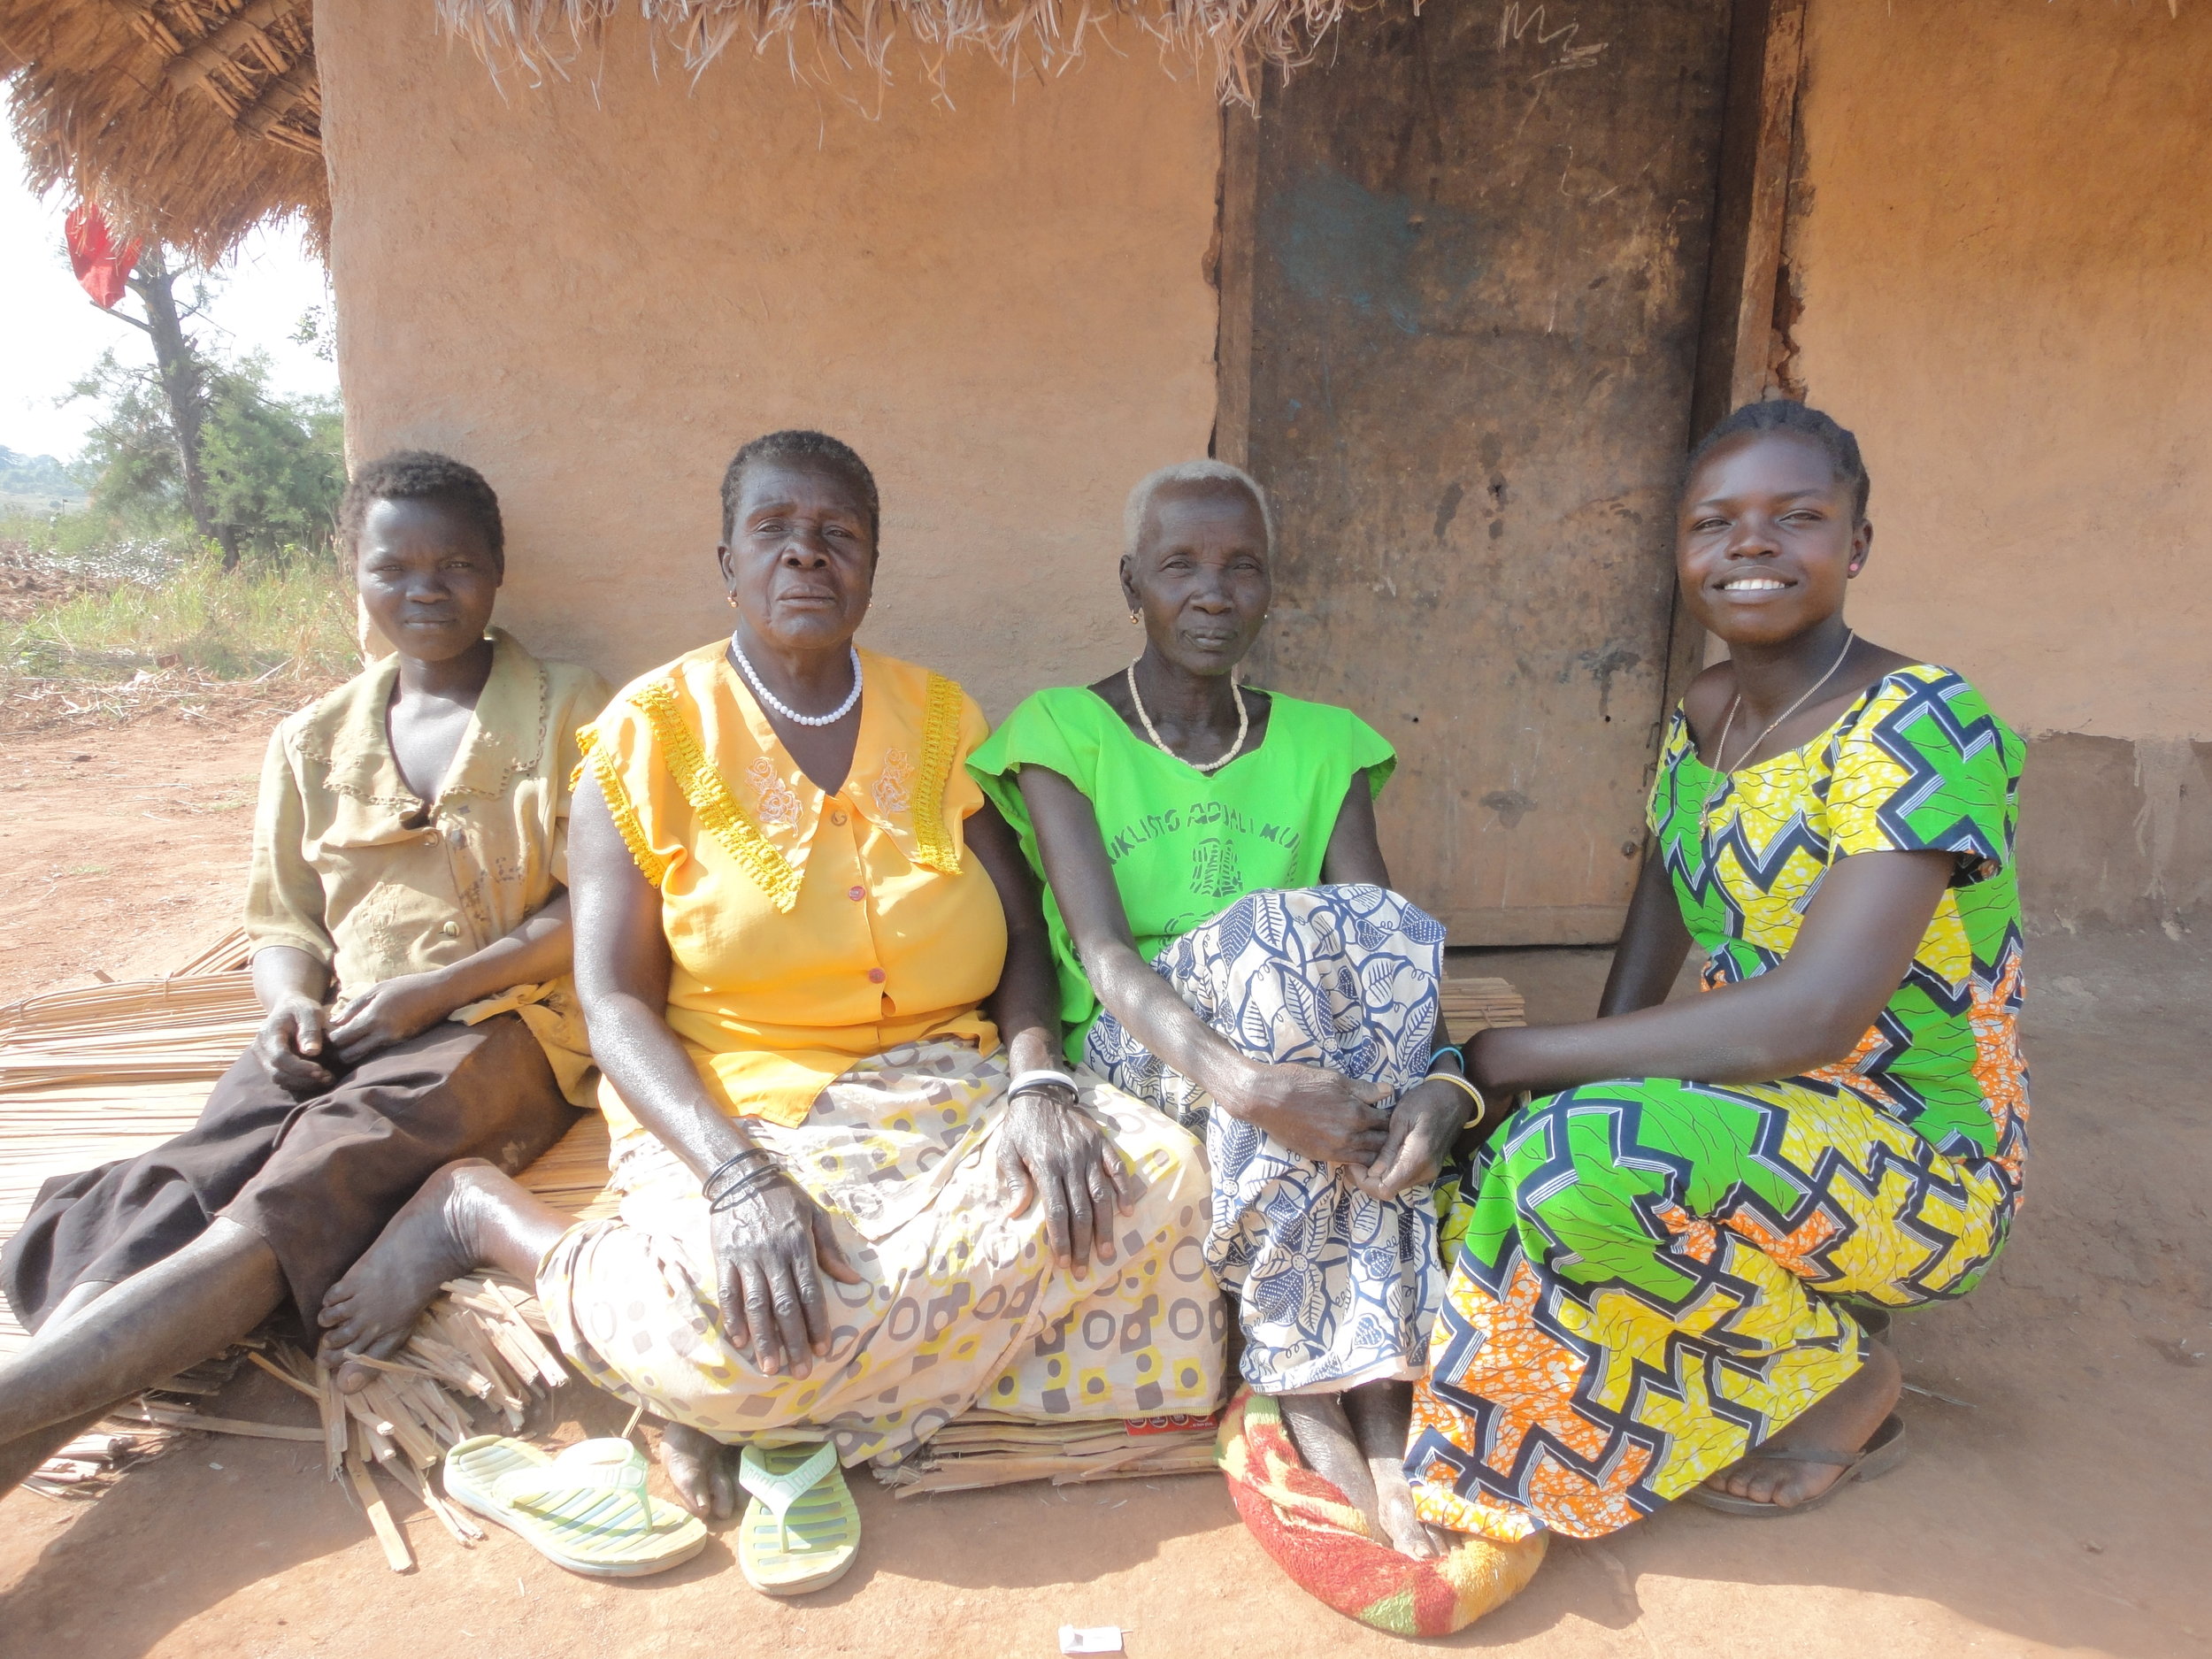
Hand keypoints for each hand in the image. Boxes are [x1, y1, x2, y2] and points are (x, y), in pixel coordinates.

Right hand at [255, 993, 334, 1093]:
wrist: (289, 1008)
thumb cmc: (302, 1008)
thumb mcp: (310, 1012)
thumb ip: (310, 1030)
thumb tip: (312, 1052)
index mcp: (268, 1033)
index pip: (279, 1057)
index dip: (299, 1068)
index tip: (321, 1071)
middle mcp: (260, 1048)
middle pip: (277, 1073)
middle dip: (304, 1079)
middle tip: (328, 1078)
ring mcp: (262, 1058)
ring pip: (279, 1079)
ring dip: (303, 1083)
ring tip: (327, 1079)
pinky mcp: (269, 1065)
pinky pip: (282, 1080)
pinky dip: (300, 1083)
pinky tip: (318, 1079)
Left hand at [326, 971, 461, 1065]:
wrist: (441, 992)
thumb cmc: (408, 986)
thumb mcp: (378, 989)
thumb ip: (354, 1006)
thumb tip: (333, 1022)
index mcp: (373, 1017)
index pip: (341, 1038)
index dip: (330, 1039)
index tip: (327, 1034)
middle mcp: (382, 1034)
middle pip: (349, 1054)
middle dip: (338, 1052)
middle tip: (335, 1044)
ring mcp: (394, 1041)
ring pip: (363, 1057)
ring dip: (353, 1053)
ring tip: (348, 1044)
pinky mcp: (402, 1044)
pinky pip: (378, 1052)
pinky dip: (368, 1050)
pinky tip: (366, 1042)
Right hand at [711, 1172, 861, 1378]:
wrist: (740, 1175)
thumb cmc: (784, 1196)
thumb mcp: (815, 1214)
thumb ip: (832, 1249)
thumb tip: (854, 1281)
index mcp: (799, 1245)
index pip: (811, 1292)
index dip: (817, 1323)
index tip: (823, 1350)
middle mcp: (773, 1254)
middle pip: (784, 1305)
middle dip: (793, 1341)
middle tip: (799, 1371)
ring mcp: (747, 1257)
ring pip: (756, 1304)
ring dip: (763, 1338)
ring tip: (769, 1367)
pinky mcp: (724, 1257)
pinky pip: (728, 1292)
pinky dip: (733, 1317)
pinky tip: (740, 1340)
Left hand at [998, 1087, 1137, 1276]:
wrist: (1040, 1092)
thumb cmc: (1021, 1127)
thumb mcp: (1006, 1151)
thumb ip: (1014, 1181)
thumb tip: (1015, 1213)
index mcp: (1045, 1166)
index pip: (1056, 1211)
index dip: (1060, 1239)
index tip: (1061, 1262)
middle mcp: (1070, 1162)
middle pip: (1081, 1210)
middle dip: (1083, 1243)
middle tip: (1084, 1268)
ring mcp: (1090, 1153)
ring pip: (1101, 1195)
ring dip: (1106, 1227)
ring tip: (1108, 1252)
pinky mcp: (1102, 1143)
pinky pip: (1117, 1169)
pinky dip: (1124, 1190)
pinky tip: (1127, 1212)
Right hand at [1225, 1061, 1391, 1165]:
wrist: (1265, 1099)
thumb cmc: (1299, 1082)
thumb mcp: (1335, 1079)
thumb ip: (1364, 1089)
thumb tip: (1389, 1091)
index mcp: (1356, 1114)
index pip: (1387, 1122)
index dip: (1394, 1118)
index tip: (1397, 1116)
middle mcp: (1348, 1137)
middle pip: (1382, 1144)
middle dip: (1389, 1138)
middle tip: (1392, 1133)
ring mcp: (1334, 1150)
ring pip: (1367, 1159)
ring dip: (1375, 1152)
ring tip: (1378, 1144)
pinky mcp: (1320, 1157)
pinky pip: (1348, 1163)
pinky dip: (1357, 1159)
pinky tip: (1359, 1151)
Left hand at [1354, 1076, 1469, 1200]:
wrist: (1454, 1097)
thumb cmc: (1426, 1101)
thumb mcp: (1401, 1119)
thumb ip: (1388, 1149)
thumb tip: (1372, 1172)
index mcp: (1417, 1159)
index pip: (1384, 1189)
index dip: (1364, 1181)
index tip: (1354, 1163)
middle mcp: (1424, 1173)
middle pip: (1388, 1191)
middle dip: (1367, 1179)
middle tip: (1355, 1158)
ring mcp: (1428, 1173)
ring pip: (1395, 1186)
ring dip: (1377, 1176)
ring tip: (1365, 1155)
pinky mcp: (1428, 1169)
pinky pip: (1402, 1178)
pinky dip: (1388, 1172)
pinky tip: (1380, 1155)